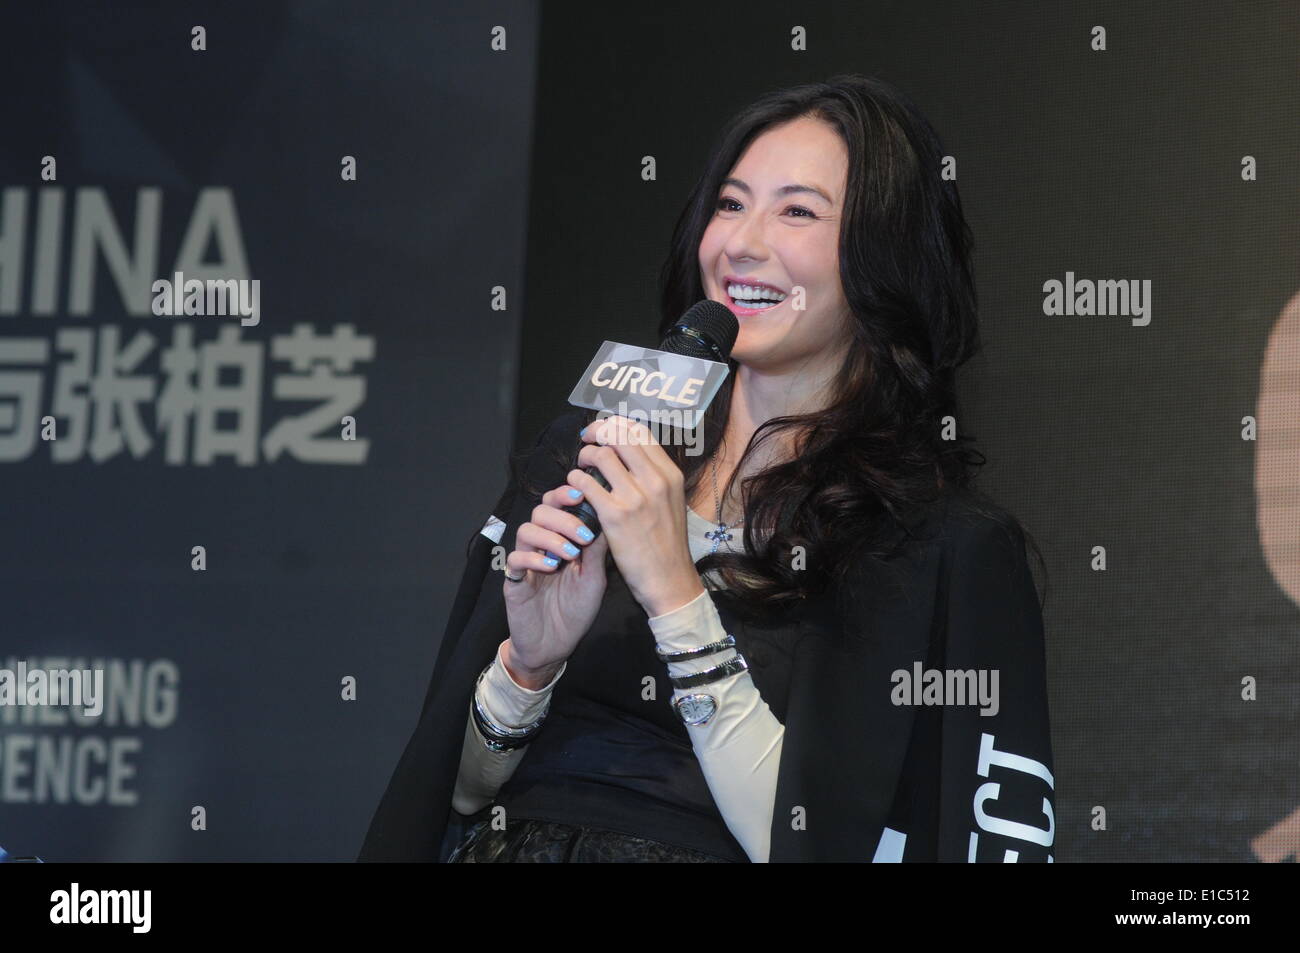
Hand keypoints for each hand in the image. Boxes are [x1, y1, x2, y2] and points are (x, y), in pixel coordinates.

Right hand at [502, 483, 610, 687]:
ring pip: (526, 530)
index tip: (582, 495)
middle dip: (562, 517)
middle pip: (540, 511)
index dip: (565, 494)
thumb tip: (607, 517)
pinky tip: (551, 568)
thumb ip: (597, 551)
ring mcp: (526, 562)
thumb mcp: (594, 579)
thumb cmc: (576, 611)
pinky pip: (514, 559)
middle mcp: (542, 546)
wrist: (555, 646)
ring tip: (570, 555)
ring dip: (550, 537)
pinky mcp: (513, 581)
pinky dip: (533, 558)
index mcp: (561, 540)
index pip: (557, 505)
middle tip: (582, 535)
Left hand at [569, 415, 706, 617]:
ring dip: (584, 456)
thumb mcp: (671, 502)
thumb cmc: (667, 543)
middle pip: (619, 434)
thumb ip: (653, 477)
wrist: (669, 580)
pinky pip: (585, 483)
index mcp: (670, 474)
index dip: (615, 425)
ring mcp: (635, 497)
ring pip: (600, 454)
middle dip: (596, 432)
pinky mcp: (615, 516)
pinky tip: (575, 489)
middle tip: (586, 442)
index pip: (639, 431)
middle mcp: (655, 480)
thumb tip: (628, 454)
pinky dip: (575, 481)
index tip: (602, 432)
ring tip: (580, 469)